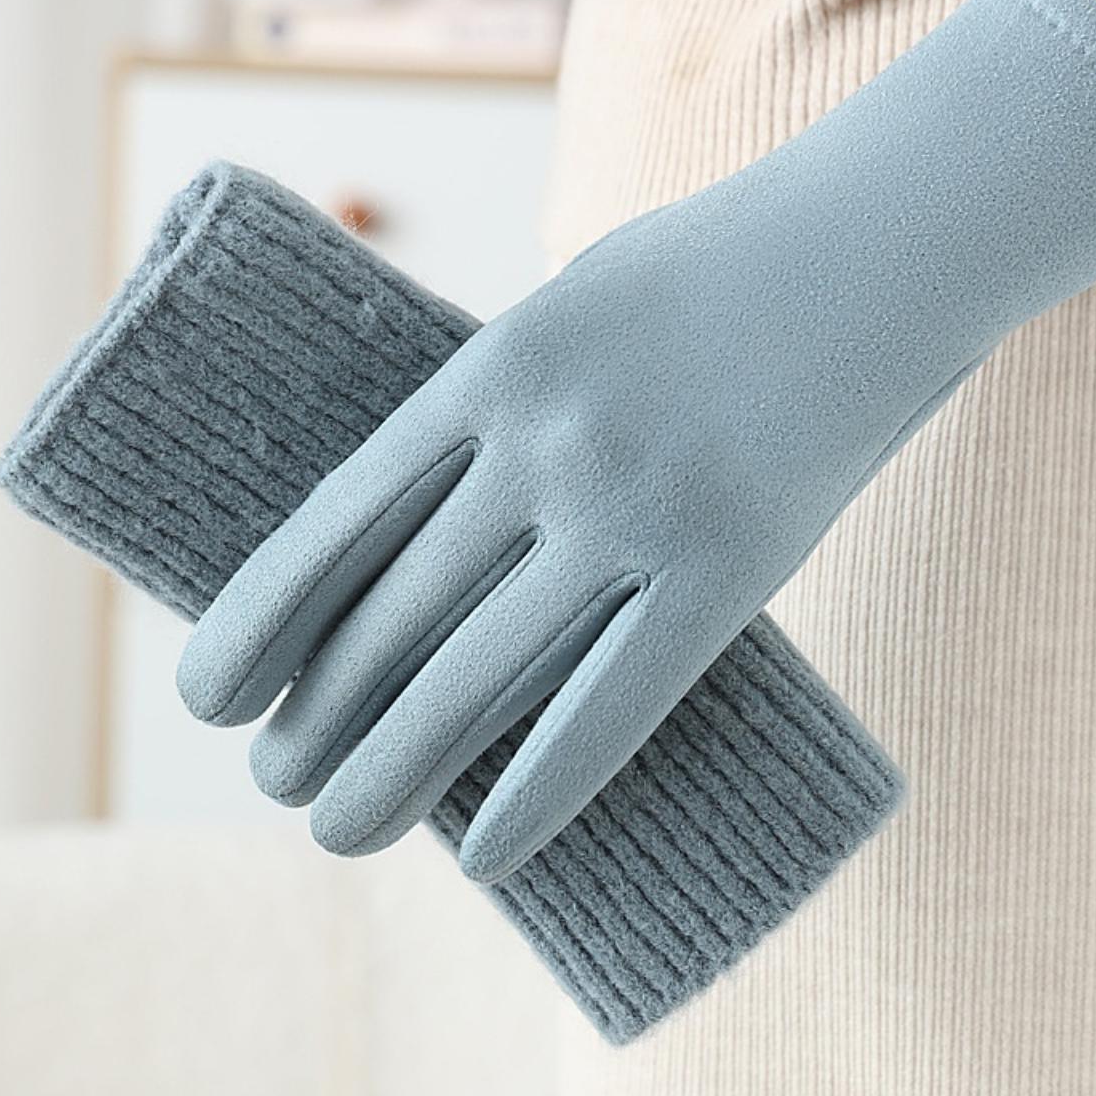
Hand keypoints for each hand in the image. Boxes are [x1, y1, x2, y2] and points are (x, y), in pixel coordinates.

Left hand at [177, 0, 1095, 880]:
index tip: (210, 697)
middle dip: (319, 716)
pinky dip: (541, 792)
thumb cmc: (725, 264)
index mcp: (491, 369)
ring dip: (392, 772)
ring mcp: (635, 512)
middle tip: (278, 785)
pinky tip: (483, 856)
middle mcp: (543, 447)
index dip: (262, 619)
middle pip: (395, 616)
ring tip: (336, 831)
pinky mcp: (731, 570)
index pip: (338, 520)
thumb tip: (443, 506)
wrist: (885, 238)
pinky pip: (614, 708)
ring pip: (480, 680)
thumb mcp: (577, 300)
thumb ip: (506, 397)